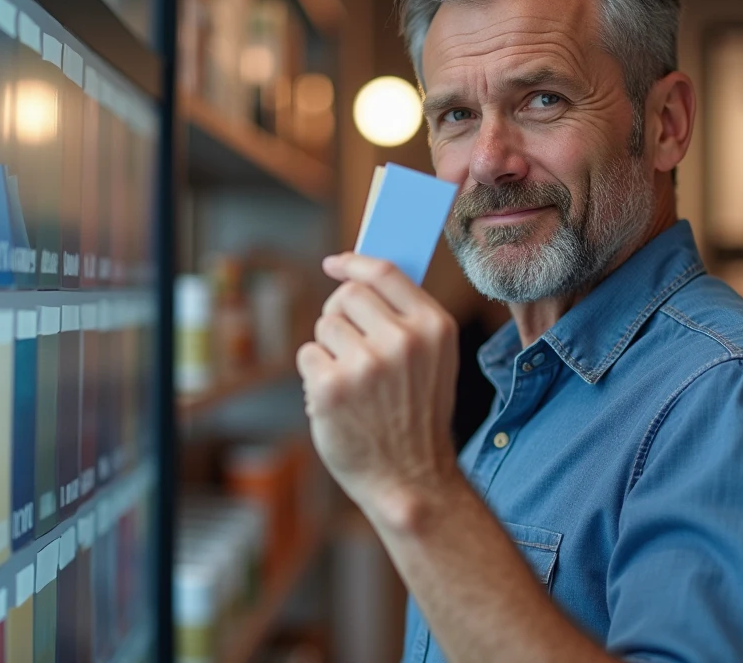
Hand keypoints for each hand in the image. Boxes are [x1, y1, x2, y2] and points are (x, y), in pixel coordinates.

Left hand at [297, 253, 459, 525]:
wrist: (411, 480)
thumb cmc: (416, 416)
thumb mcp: (434, 360)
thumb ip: (407, 318)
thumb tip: (360, 277)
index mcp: (434, 328)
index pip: (385, 272)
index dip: (355, 262)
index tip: (335, 264)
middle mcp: (402, 341)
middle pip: (348, 296)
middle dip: (341, 316)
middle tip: (349, 348)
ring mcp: (366, 364)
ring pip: (325, 325)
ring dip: (329, 350)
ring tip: (352, 384)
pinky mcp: (331, 387)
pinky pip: (307, 354)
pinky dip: (314, 375)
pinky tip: (337, 400)